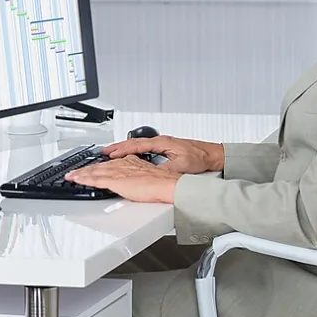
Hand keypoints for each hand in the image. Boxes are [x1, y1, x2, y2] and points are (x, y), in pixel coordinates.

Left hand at [64, 155, 180, 202]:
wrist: (168, 185)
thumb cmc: (163, 183)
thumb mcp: (146, 177)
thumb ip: (137, 178)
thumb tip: (133, 184)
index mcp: (130, 162)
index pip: (109, 164)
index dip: (97, 167)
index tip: (89, 169)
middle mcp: (122, 165)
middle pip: (99, 166)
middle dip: (84, 169)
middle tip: (73, 172)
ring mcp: (118, 172)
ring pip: (94, 171)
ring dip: (80, 174)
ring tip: (70, 176)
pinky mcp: (115, 181)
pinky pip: (95, 179)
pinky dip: (84, 179)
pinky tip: (76, 180)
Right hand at [102, 135, 223, 174]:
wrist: (212, 155)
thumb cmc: (200, 158)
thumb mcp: (180, 167)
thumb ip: (164, 170)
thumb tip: (150, 175)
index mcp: (162, 143)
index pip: (136, 145)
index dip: (121, 150)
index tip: (109, 153)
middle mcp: (161, 141)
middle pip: (134, 142)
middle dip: (118, 147)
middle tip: (104, 151)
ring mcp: (162, 143)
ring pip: (138, 144)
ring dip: (125, 148)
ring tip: (113, 152)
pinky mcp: (165, 147)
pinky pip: (144, 147)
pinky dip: (134, 150)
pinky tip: (130, 155)